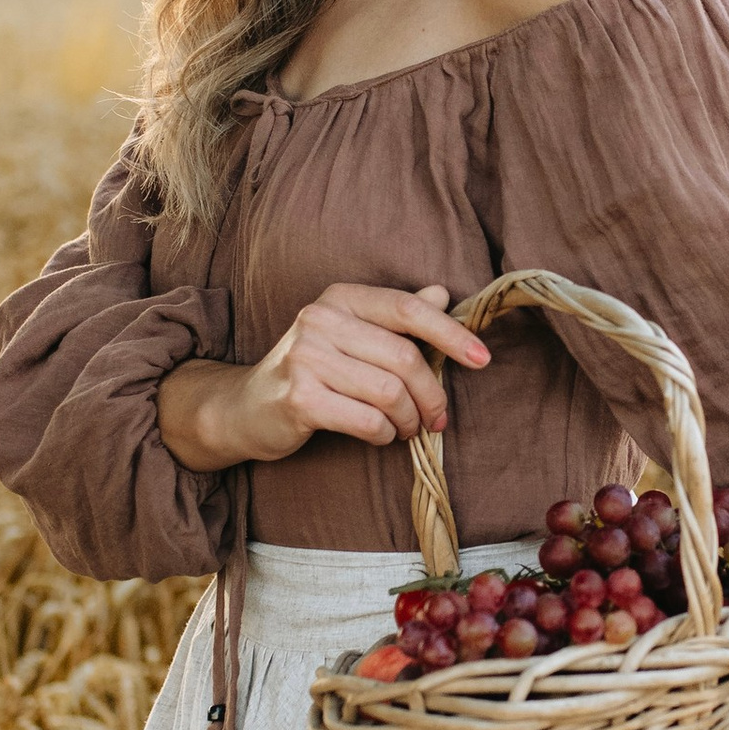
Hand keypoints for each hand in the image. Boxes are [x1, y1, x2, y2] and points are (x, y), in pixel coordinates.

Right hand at [156, 282, 491, 472]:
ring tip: (407, 429)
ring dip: (409, 419)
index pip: (407, 309)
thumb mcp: (350, 336)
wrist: (245, 408)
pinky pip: (367, 420)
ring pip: (389, 392)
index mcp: (339, 298)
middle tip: (438, 418)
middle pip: (403, 357)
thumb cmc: (310, 372)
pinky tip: (380, 436)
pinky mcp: (299, 399)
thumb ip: (394, 317)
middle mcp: (320, 319)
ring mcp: (306, 358)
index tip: (483, 358)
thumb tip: (440, 293)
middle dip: (431, 394)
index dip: (450, 334)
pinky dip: (384, 435)